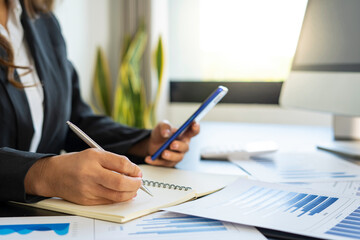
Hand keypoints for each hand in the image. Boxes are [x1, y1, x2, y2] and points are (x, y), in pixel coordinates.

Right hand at [24, 149, 141, 204]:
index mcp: (94, 158)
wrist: (53, 175)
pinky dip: (119, 198)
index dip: (134, 169)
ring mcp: (87, 189)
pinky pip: (108, 201)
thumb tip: (133, 172)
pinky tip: (122, 194)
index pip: (121, 164)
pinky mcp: (86, 201)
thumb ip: (113, 161)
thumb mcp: (94, 154)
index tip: (138, 172)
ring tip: (133, 189)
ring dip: (130, 193)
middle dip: (135, 184)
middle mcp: (90, 173)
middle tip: (139, 182)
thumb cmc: (76, 162)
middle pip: (120, 182)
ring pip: (116, 195)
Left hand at [144, 120, 199, 166]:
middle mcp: (183, 146)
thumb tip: (166, 133)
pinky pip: (163, 163)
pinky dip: (156, 161)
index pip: (193, 132)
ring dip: (170, 155)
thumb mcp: (161, 126)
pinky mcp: (169, 163)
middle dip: (179, 146)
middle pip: (185, 147)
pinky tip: (149, 158)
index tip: (194, 124)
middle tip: (172, 144)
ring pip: (177, 157)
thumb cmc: (161, 133)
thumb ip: (165, 126)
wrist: (152, 143)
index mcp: (184, 135)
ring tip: (163, 153)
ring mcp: (177, 155)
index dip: (195, 128)